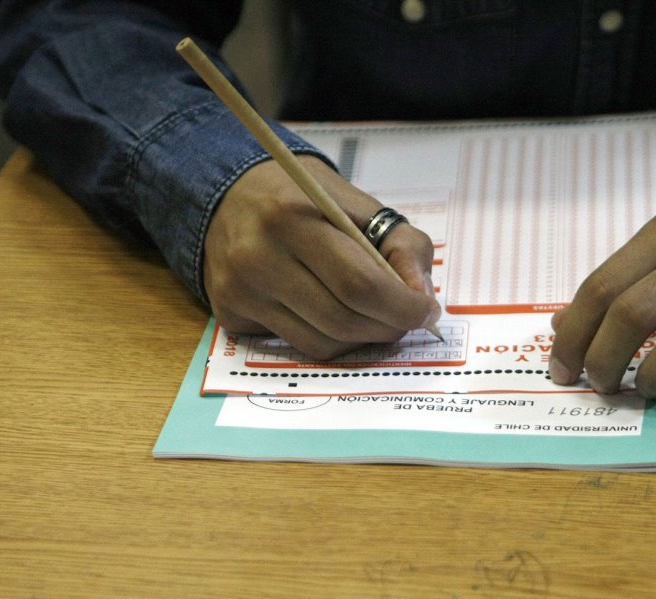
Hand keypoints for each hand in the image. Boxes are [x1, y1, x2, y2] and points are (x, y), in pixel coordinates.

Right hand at [203, 156, 440, 358]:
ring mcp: (240, 291)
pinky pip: (297, 346)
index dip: (403, 307)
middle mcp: (258, 257)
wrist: (230, 195)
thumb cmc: (306, 199)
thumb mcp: (359, 205)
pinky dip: (329, 338)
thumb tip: (422, 301)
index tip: (426, 310)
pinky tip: (330, 311)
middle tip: (406, 317)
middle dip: (388, 327)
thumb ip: (404, 246)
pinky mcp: (230, 315)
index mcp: (292, 217)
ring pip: (322, 344)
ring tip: (372, 314)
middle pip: (343, 321)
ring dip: (362, 338)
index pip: (360, 284)